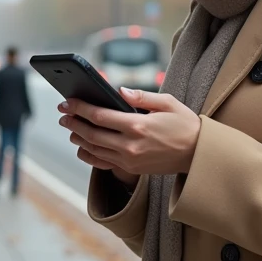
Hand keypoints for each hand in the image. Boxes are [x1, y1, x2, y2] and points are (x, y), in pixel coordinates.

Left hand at [59, 89, 200, 177]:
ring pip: (94, 150)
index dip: (80, 108)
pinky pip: (103, 164)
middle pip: (92, 134)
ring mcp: (130, 160)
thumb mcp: (167, 102)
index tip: (67, 102)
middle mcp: (130, 145)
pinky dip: (89, 156)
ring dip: (78, 138)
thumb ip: (141, 96)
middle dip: (74, 122)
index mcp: (138, 126)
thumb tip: (119, 91)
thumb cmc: (185, 124)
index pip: (99, 116)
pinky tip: (81, 148)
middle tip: (63, 113)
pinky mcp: (132, 169)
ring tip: (70, 127)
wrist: (199, 154)